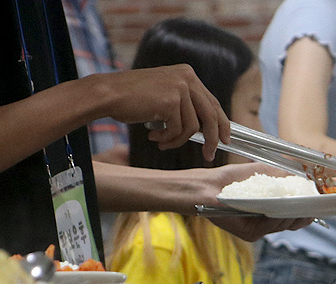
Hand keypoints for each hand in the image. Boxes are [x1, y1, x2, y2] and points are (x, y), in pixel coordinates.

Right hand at [94, 65, 229, 160]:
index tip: (225, 141)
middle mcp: (187, 78)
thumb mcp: (166, 96)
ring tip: (162, 142)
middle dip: (212, 139)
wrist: (110, 94)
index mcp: (188, 75)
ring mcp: (180, 88)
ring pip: (192, 127)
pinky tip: (154, 137)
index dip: (221, 124)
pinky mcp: (171, 101)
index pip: (213, 103)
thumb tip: (207, 130)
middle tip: (209, 156)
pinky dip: (167, 139)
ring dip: (177, 140)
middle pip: (210, 116)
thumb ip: (186, 106)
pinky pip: (178, 131)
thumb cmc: (134, 99)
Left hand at [193, 164, 312, 238]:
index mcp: (268, 209)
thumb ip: (283, 177)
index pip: (290, 214)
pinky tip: (281, 210)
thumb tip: (305, 181)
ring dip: (291, 216)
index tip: (315, 205)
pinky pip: (268, 228)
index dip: (304, 211)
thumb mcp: (262, 172)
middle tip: (312, 209)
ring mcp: (257, 229)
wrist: (207, 187)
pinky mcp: (249, 233)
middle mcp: (264, 222)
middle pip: (289, 223)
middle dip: (302, 216)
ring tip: (299, 208)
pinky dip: (276, 219)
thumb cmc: (232, 178)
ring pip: (280, 226)